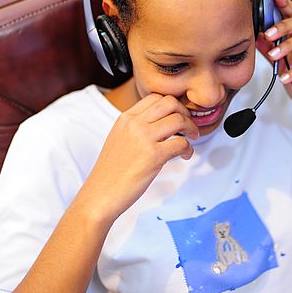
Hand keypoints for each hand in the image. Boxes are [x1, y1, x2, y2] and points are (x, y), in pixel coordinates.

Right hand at [79, 94, 198, 222]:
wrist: (100, 195)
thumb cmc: (110, 172)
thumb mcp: (119, 139)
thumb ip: (136, 127)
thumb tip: (161, 123)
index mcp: (125, 118)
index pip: (155, 97)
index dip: (172, 105)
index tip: (178, 115)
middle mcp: (134, 124)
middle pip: (170, 102)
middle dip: (184, 112)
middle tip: (188, 125)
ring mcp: (144, 138)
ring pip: (179, 119)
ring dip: (191, 128)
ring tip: (191, 138)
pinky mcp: (154, 156)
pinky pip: (181, 143)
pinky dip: (188, 148)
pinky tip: (185, 155)